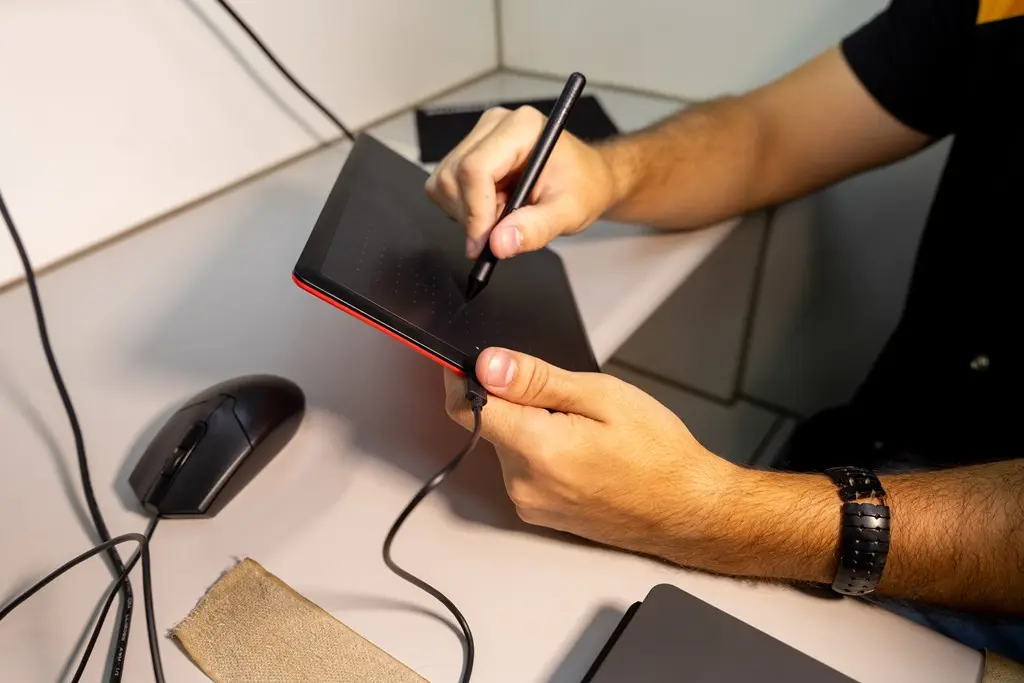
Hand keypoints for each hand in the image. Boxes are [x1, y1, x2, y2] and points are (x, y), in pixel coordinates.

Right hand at [425, 106, 618, 258]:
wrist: (585, 179)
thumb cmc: (581, 187)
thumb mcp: (567, 213)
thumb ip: (535, 229)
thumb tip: (499, 244)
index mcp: (522, 128)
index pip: (476, 168)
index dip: (475, 211)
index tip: (485, 243)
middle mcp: (495, 125)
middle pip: (453, 176)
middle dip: (470, 216)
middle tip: (501, 232)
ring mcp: (478, 137)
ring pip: (443, 183)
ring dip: (466, 213)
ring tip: (503, 216)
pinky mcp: (467, 152)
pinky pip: (444, 186)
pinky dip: (463, 209)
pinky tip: (492, 209)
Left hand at [443, 348, 740, 561]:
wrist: (689, 510)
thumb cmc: (659, 456)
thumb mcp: (602, 396)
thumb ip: (536, 380)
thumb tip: (489, 364)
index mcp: (536, 448)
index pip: (466, 407)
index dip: (466, 376)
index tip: (481, 362)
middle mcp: (523, 482)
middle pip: (492, 424)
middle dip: (519, 403)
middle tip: (570, 404)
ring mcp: (530, 503)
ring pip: (509, 445)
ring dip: (533, 429)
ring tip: (585, 434)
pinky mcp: (539, 513)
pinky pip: (524, 469)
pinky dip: (542, 453)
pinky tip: (582, 454)